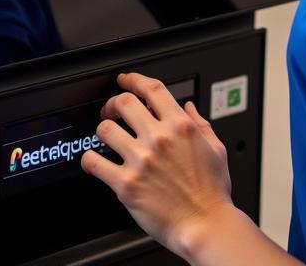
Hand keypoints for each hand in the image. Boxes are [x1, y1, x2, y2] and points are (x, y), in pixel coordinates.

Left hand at [81, 72, 232, 255]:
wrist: (205, 225)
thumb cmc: (212, 192)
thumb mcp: (216, 149)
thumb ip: (201, 124)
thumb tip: (189, 106)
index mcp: (180, 126)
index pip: (151, 89)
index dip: (134, 79)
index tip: (126, 80)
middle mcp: (159, 138)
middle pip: (124, 103)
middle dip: (114, 103)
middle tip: (111, 110)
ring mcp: (141, 161)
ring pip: (106, 129)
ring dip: (103, 129)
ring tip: (105, 135)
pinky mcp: (126, 185)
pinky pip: (95, 163)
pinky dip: (89, 159)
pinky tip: (92, 160)